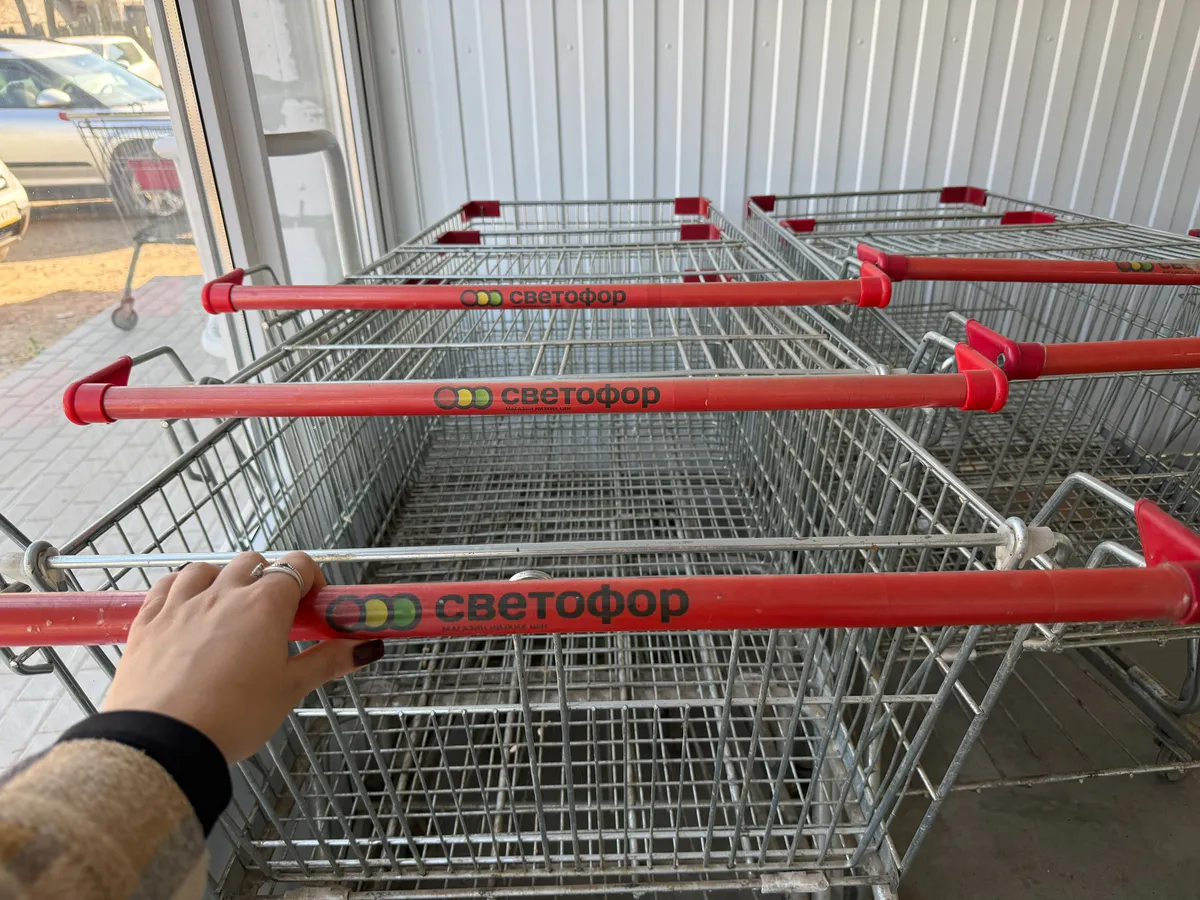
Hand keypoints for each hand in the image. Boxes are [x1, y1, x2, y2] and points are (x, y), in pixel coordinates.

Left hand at [103, 551, 383, 761]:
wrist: (163, 742)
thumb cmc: (234, 716)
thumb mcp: (289, 690)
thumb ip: (328, 661)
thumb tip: (369, 648)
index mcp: (265, 605)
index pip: (297, 566)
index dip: (310, 580)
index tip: (312, 606)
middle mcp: (223, 592)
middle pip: (253, 562)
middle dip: (268, 578)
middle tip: (273, 615)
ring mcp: (181, 603)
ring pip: (206, 568)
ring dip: (223, 579)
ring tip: (227, 610)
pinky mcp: (147, 620)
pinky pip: (165, 585)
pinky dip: (181, 588)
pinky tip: (186, 607)